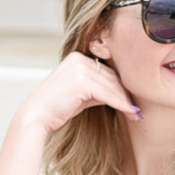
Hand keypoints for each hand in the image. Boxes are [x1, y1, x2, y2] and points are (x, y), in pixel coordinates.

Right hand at [20, 52, 140, 134]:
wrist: (36, 116)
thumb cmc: (56, 108)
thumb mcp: (80, 94)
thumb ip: (97, 89)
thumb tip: (120, 95)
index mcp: (77, 58)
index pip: (106, 71)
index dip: (121, 87)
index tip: (132, 100)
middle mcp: (79, 59)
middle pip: (111, 77)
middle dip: (126, 95)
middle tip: (138, 109)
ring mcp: (80, 69)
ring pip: (112, 86)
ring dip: (126, 101)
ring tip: (136, 114)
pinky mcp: (81, 81)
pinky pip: (108, 94)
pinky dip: (121, 104)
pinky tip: (130, 113)